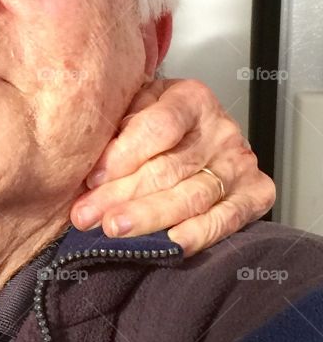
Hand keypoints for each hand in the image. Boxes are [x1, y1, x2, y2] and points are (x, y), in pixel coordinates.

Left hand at [69, 79, 275, 256]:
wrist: (195, 134)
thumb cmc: (153, 123)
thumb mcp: (132, 107)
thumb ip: (115, 125)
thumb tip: (86, 161)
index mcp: (191, 98)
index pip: (158, 127)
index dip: (123, 155)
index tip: (92, 178)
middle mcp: (220, 129)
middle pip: (169, 167)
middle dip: (122, 194)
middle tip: (88, 215)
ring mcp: (239, 162)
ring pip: (192, 196)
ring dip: (149, 217)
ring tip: (114, 229)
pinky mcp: (255, 193)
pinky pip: (225, 219)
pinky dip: (199, 233)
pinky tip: (171, 244)